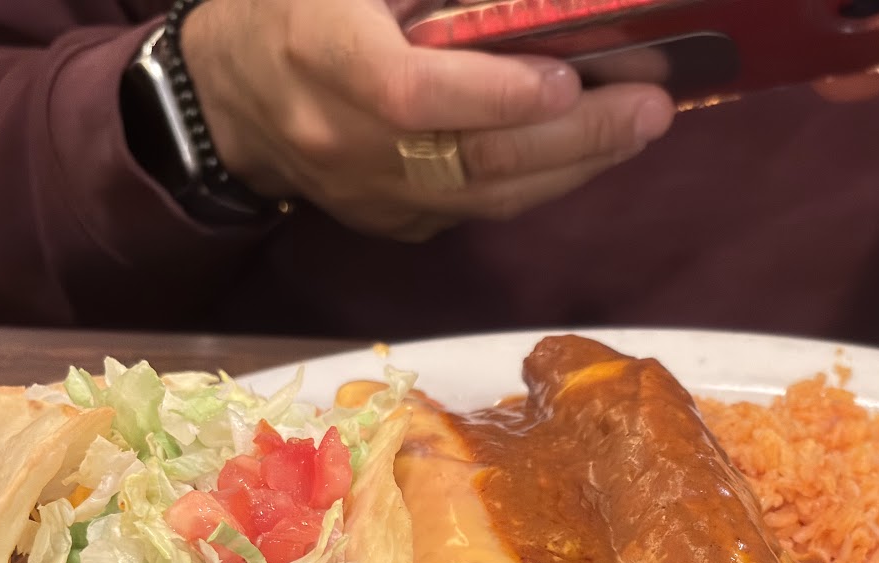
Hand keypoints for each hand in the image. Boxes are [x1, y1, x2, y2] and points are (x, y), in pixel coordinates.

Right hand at [180, 0, 675, 238]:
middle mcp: (340, 139)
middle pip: (471, 158)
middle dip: (574, 135)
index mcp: (317, 52)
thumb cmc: (291, 4)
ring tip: (641, 124)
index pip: (409, 93)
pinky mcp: (393, 225)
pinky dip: (541, 181)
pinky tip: (590, 148)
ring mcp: (368, 195)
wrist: (227, 93)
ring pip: (485, 196)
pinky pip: (479, 211)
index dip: (491, 94)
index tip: (564, 76)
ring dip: (575, 163)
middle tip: (650, 105)